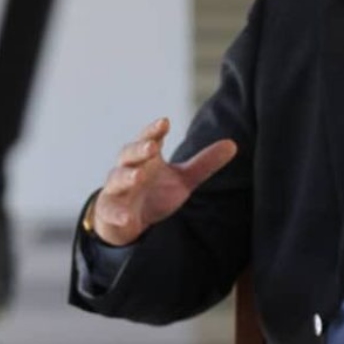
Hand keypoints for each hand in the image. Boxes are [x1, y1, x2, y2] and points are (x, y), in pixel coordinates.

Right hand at [90, 117, 237, 245]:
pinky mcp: (110, 211)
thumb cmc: (155, 192)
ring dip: (127, 176)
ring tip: (138, 176)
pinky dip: (117, 214)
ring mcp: (116, 189)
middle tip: (152, 147)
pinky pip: (110, 211)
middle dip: (139, 149)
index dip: (155, 130)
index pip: (149, 138)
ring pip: (117, 178)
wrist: (128, 221)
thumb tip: (233, 144)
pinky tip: (126, 218)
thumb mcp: (183, 180)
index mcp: (147, 158)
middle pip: (129, 153)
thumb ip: (205, 163)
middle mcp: (129, 168)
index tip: (165, 122)